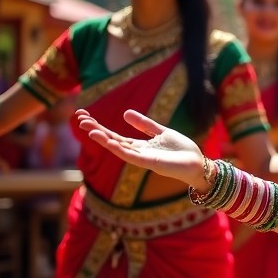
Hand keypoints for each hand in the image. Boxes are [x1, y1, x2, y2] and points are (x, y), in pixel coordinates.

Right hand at [76, 109, 208, 190]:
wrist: (198, 164)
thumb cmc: (182, 150)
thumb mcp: (162, 132)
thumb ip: (144, 125)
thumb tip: (124, 113)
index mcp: (141, 146)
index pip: (115, 135)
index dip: (100, 126)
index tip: (85, 115)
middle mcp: (138, 153)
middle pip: (112, 141)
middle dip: (96, 131)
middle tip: (79, 119)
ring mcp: (142, 159)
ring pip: (118, 148)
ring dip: (103, 139)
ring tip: (89, 130)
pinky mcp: (150, 163)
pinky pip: (131, 156)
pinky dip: (119, 149)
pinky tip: (109, 141)